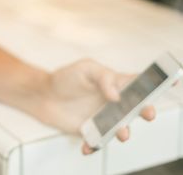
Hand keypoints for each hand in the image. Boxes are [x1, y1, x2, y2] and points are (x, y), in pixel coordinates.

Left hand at [40, 59, 155, 153]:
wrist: (43, 96)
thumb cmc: (65, 78)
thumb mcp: (85, 69)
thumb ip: (104, 78)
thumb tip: (116, 95)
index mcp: (117, 83)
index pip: (140, 82)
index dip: (157, 82)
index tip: (172, 81)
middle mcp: (115, 103)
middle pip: (137, 109)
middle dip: (146, 111)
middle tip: (147, 113)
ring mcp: (105, 118)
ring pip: (122, 128)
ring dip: (124, 132)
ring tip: (121, 133)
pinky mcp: (92, 131)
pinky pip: (99, 141)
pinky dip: (95, 145)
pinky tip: (88, 145)